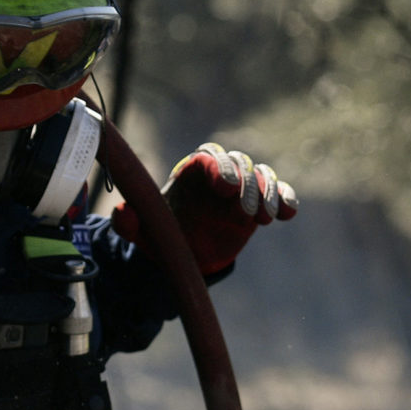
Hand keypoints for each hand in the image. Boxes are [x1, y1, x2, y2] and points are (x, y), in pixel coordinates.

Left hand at [113, 144, 296, 276]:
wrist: (184, 252)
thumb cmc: (161, 234)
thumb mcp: (141, 231)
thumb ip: (128, 222)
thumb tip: (122, 213)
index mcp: (191, 172)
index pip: (209, 157)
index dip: (220, 168)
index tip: (225, 188)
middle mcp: (219, 174)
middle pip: (239, 164)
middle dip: (246, 184)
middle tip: (245, 213)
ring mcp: (242, 187)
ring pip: (261, 176)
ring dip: (268, 193)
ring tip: (266, 219)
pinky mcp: (258, 203)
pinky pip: (277, 193)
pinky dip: (285, 198)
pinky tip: (289, 214)